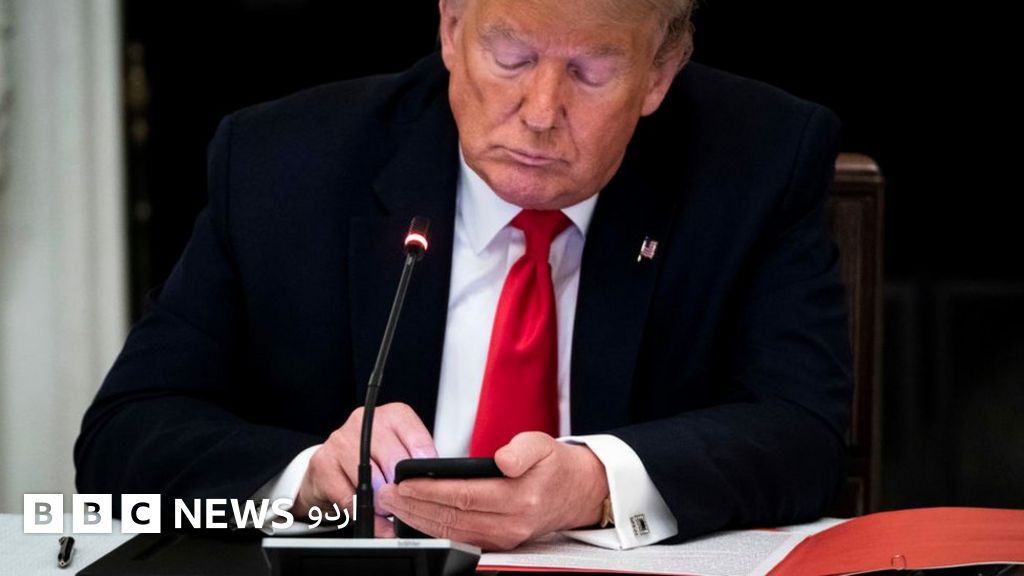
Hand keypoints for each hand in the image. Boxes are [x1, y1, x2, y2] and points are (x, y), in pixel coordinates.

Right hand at [294, 402, 436, 535]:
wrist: (330, 468)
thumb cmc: (374, 460)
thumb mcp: (401, 453)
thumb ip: (417, 464)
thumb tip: (432, 485)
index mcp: (393, 415)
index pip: (418, 441)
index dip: (423, 469)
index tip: (425, 485)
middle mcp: (366, 421)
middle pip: (394, 461)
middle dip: (401, 489)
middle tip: (403, 502)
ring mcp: (341, 439)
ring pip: (371, 479)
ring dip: (382, 502)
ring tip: (386, 508)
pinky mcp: (323, 461)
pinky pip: (349, 496)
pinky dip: (362, 511)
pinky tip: (367, 511)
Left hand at [378, 432, 609, 549]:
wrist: (575, 492)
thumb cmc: (553, 466)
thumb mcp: (543, 444)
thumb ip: (523, 449)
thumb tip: (503, 460)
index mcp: (520, 498)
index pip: (465, 495)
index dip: (431, 490)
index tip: (406, 481)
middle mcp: (511, 524)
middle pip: (453, 517)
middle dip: (415, 506)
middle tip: (388, 493)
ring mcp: (504, 538)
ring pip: (453, 532)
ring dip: (420, 520)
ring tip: (395, 505)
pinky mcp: (499, 544)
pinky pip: (460, 539)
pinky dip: (435, 529)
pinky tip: (417, 518)